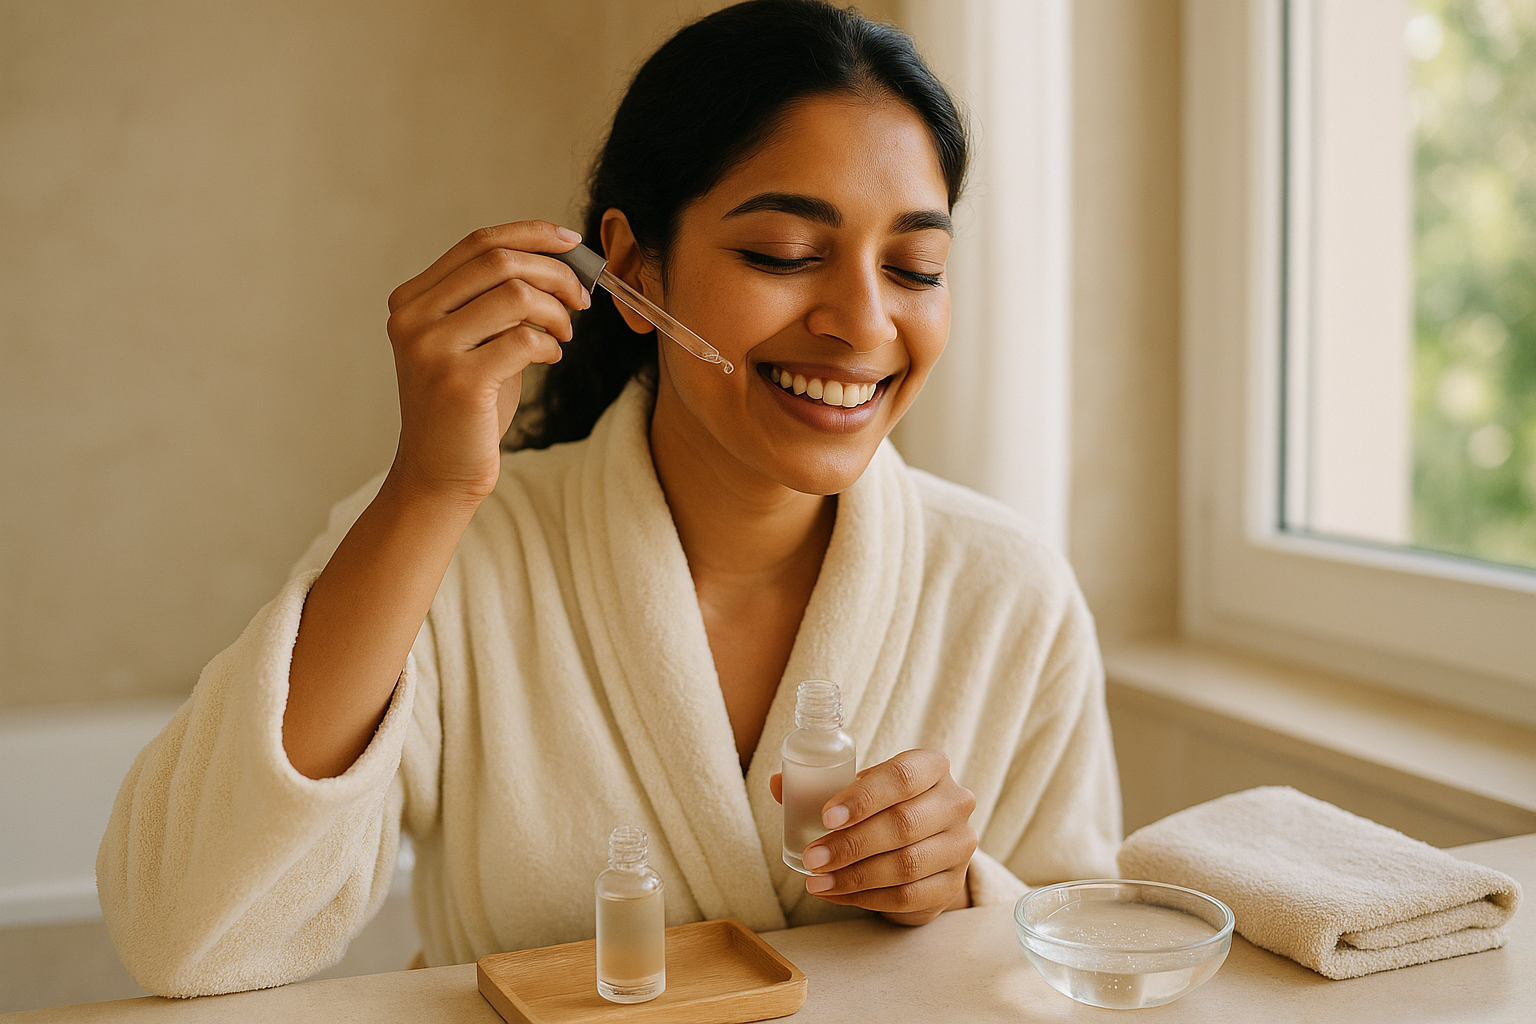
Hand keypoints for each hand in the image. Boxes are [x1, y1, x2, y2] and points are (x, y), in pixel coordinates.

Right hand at [383, 220, 589, 503]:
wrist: (439, 473)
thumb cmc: (468, 408)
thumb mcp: (476, 343)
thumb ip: (499, 302)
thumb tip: (560, 260)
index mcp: (412, 300)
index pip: (477, 243)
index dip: (531, 234)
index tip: (571, 242)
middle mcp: (413, 318)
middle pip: (500, 262)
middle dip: (555, 273)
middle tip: (581, 298)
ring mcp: (432, 350)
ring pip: (516, 296)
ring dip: (556, 312)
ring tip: (564, 334)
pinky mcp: (459, 382)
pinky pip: (525, 340)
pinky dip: (551, 344)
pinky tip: (551, 358)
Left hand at [770, 748, 976, 925]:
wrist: (924, 849)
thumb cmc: (884, 809)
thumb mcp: (859, 791)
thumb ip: (820, 786)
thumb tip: (778, 783)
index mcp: (932, 766)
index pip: (901, 776)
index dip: (863, 797)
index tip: (825, 817)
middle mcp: (955, 802)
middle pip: (903, 824)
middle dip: (850, 844)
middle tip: (811, 858)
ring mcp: (959, 845)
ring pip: (906, 864)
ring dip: (854, 876)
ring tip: (817, 882)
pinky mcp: (952, 884)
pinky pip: (908, 896)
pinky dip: (866, 898)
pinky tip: (837, 895)